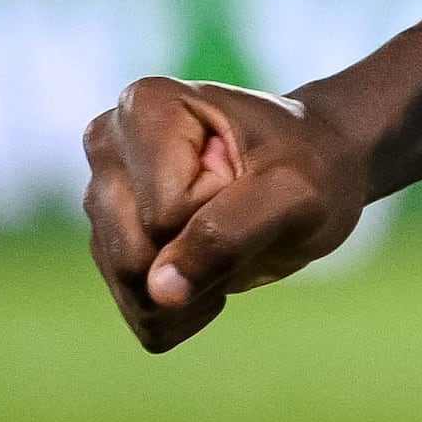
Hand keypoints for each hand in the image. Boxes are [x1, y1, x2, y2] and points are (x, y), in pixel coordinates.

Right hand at [84, 77, 372, 352]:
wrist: (319, 173)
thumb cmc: (311, 167)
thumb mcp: (293, 193)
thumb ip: (226, 234)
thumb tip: (158, 290)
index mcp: (145, 107)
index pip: (164, 212)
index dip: (221, 210)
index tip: (250, 175)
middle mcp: (107, 147)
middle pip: (132, 254)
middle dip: (203, 256)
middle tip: (243, 213)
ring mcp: (102, 198)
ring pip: (132, 290)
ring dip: (200, 288)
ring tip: (233, 241)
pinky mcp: (110, 245)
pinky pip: (140, 314)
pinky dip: (190, 311)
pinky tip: (216, 270)